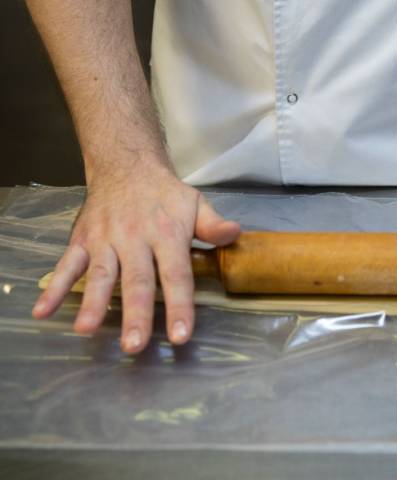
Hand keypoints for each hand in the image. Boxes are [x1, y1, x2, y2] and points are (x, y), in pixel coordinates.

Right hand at [32, 164, 240, 352]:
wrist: (126, 166)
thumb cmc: (166, 194)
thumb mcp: (196, 204)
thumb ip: (213, 225)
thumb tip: (235, 234)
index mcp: (167, 234)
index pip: (176, 275)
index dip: (179, 306)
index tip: (180, 335)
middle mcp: (135, 239)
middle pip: (137, 281)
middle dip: (135, 315)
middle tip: (134, 346)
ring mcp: (105, 240)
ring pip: (101, 276)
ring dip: (94, 303)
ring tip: (88, 329)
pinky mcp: (82, 240)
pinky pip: (67, 266)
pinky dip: (55, 288)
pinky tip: (43, 311)